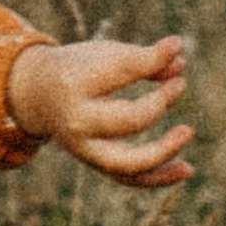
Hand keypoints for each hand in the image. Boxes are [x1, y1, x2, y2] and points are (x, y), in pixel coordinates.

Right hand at [5, 35, 195, 184]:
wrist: (37, 95)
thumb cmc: (79, 68)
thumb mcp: (105, 54)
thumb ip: (142, 59)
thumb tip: (179, 64)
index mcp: (75, 82)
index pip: (121, 71)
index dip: (154, 58)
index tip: (175, 47)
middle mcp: (78, 121)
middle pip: (126, 121)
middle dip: (158, 104)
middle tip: (179, 84)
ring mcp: (85, 148)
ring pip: (128, 164)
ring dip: (163, 152)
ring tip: (188, 131)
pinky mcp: (96, 163)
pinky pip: (129, 178)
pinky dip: (159, 177)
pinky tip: (187, 169)